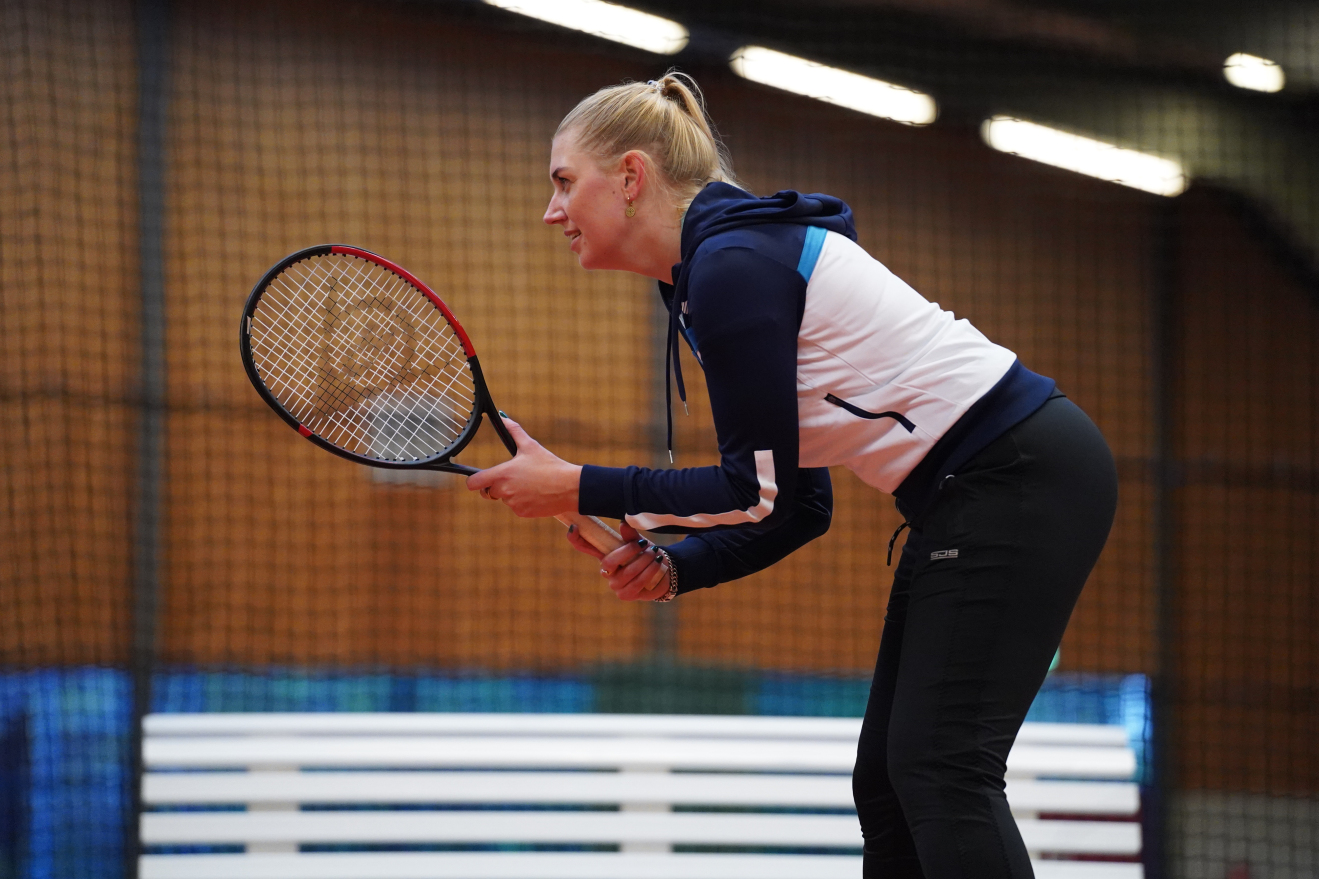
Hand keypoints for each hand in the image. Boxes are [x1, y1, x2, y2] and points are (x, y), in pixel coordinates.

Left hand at [465, 418, 581, 517]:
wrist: (569, 487)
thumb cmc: (549, 465)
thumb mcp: (531, 446)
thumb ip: (514, 430)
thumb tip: (502, 416)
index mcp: (502, 474)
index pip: (474, 483)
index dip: (474, 481)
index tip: (479, 478)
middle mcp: (504, 491)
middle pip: (488, 492)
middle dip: (496, 487)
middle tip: (514, 478)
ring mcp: (513, 504)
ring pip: (504, 500)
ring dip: (512, 494)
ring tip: (530, 485)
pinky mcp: (522, 513)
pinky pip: (517, 508)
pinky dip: (523, 503)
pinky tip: (536, 494)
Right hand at [566, 522, 673, 601]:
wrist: (664, 572)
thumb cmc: (646, 556)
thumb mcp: (639, 543)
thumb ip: (631, 535)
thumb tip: (623, 524)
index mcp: (605, 555)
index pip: (584, 547)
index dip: (576, 539)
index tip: (574, 527)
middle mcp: (606, 571)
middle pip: (609, 561)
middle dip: (628, 551)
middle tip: (644, 544)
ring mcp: (614, 585)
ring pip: (626, 572)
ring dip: (643, 561)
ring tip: (655, 553)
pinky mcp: (625, 595)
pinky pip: (636, 583)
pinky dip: (649, 572)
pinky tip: (657, 564)